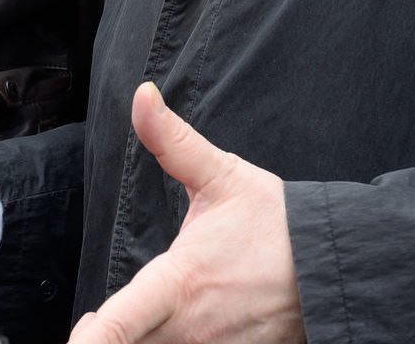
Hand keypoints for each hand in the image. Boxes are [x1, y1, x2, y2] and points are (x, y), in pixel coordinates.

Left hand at [67, 84, 303, 343]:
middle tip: (98, 325)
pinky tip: (175, 329)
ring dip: (144, 340)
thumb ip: (172, 141)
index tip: (78, 336)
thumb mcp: (224, 175)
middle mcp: (190, 328)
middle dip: (108, 338)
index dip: (91, 339)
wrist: (336, 266)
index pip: (118, 327)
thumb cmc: (279, 223)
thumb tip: (141, 95)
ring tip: (137, 324)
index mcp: (178, 283)